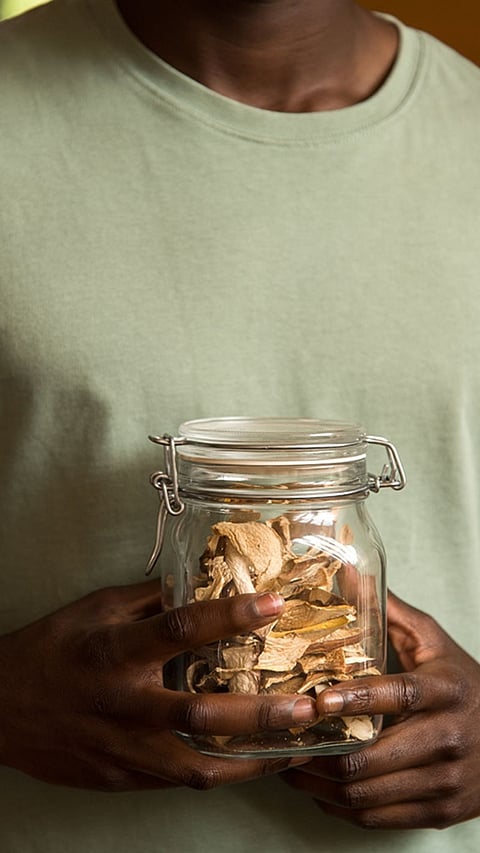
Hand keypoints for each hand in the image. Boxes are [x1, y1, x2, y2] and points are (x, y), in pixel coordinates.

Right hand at [0, 584, 314, 791]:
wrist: (1, 710)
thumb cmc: (50, 650)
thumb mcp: (96, 609)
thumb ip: (152, 600)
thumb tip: (205, 581)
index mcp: (115, 651)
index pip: (179, 629)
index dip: (229, 615)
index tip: (273, 604)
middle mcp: (123, 705)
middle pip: (199, 715)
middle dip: (260, 714)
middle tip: (308, 705)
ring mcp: (122, 750)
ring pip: (197, 767)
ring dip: (252, 760)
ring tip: (296, 747)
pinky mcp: (121, 779)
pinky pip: (178, 781)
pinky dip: (218, 773)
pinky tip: (249, 762)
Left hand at [283, 591, 479, 829]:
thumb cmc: (461, 683)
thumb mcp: (433, 642)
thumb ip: (390, 611)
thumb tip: (346, 572)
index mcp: (446, 690)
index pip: (399, 695)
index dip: (357, 699)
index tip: (319, 700)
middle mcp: (449, 738)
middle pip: (373, 756)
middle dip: (321, 751)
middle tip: (283, 737)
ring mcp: (446, 781)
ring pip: (368, 792)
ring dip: (320, 782)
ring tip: (288, 765)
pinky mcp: (441, 812)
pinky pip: (378, 818)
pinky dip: (339, 806)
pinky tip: (317, 788)